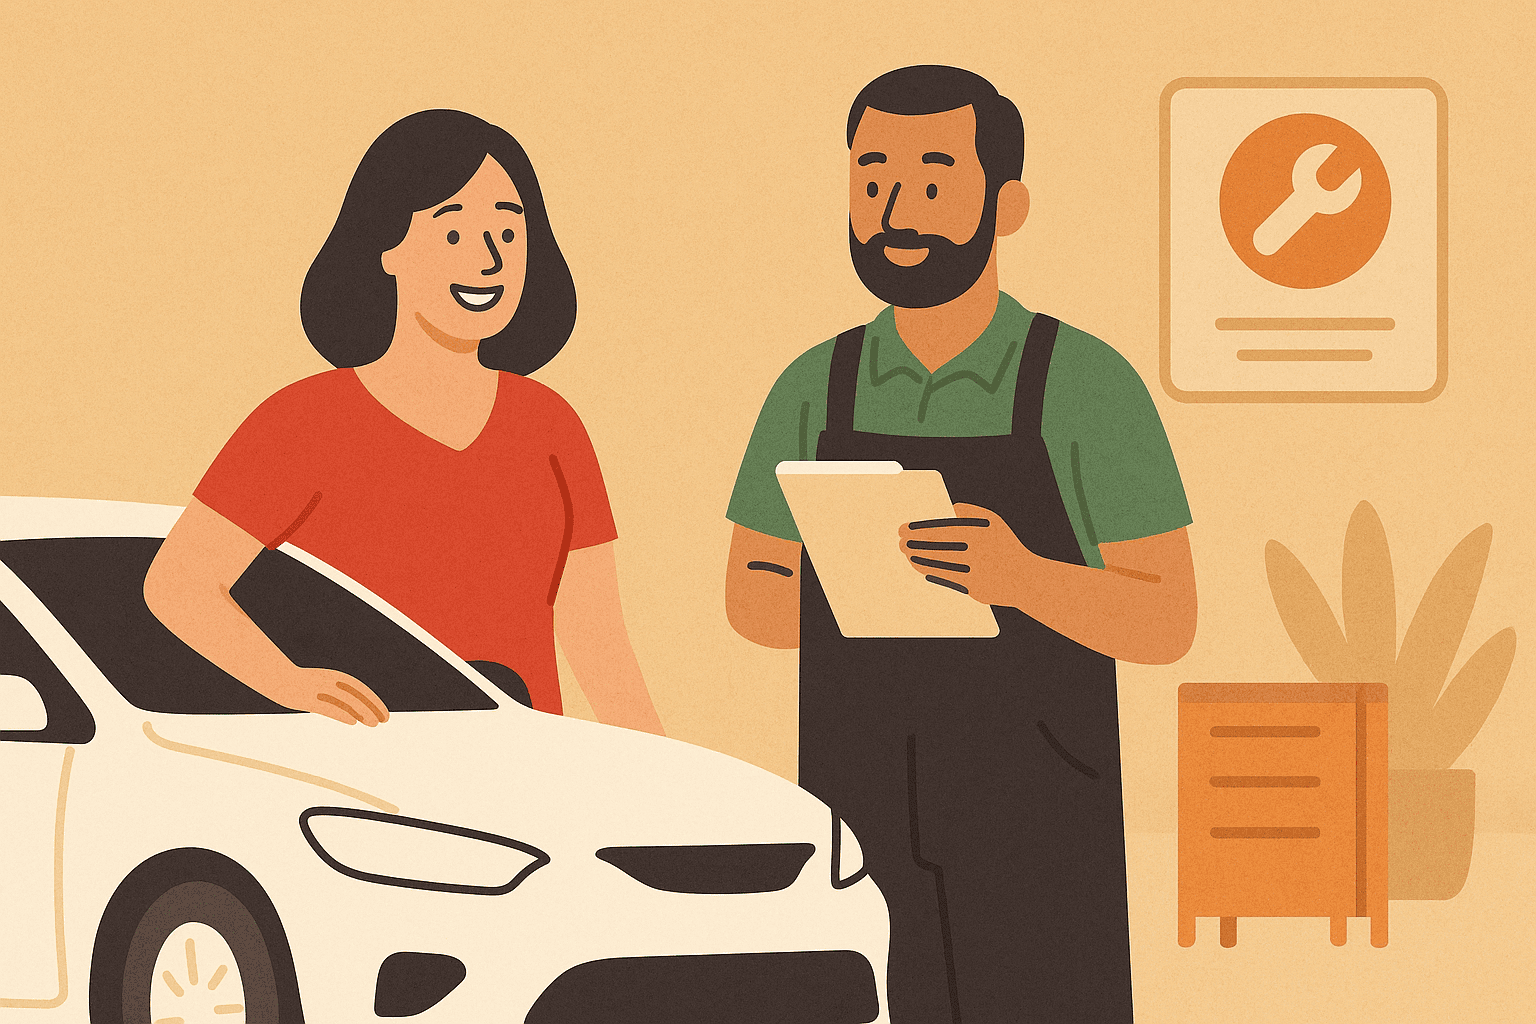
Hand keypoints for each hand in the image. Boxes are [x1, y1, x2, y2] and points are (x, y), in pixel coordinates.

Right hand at [268, 666, 390, 725]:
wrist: (275, 676)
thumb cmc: (302, 684)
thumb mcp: (323, 688)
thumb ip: (339, 698)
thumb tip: (357, 715)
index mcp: (335, 676)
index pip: (360, 689)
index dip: (374, 701)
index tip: (385, 714)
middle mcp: (330, 681)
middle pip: (356, 694)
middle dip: (373, 707)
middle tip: (386, 720)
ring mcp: (318, 689)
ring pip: (345, 700)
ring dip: (362, 711)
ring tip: (374, 724)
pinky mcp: (306, 699)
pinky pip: (327, 706)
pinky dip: (341, 713)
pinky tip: (353, 722)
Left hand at [897, 502, 1040, 606]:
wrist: (1028, 579)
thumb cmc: (1007, 547)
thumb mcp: (994, 522)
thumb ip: (972, 512)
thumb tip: (951, 508)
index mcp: (979, 532)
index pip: (941, 529)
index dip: (919, 530)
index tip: (903, 529)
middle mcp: (978, 552)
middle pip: (937, 548)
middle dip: (914, 545)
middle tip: (901, 543)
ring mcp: (977, 572)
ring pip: (940, 566)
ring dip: (919, 560)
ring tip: (908, 555)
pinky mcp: (976, 590)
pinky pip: (949, 581)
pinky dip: (933, 574)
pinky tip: (923, 570)